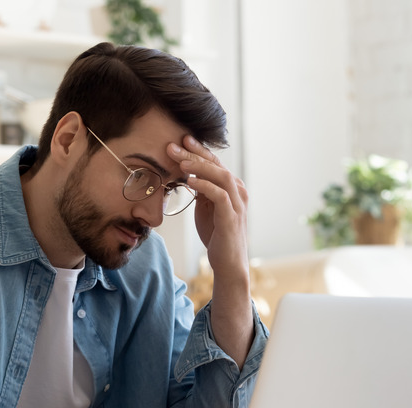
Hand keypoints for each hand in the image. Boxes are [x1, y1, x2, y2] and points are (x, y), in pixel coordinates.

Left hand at [167, 135, 252, 365]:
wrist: (227, 263)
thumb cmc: (216, 235)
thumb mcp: (206, 208)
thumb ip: (201, 191)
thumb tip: (188, 175)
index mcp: (231, 187)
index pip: (214, 163)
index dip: (198, 150)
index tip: (180, 140)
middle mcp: (237, 191)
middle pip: (216, 165)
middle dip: (194, 153)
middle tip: (174, 144)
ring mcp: (237, 203)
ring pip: (220, 176)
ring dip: (199, 166)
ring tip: (180, 161)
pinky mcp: (232, 217)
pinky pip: (220, 195)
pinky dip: (204, 185)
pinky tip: (190, 181)